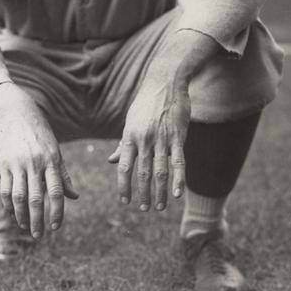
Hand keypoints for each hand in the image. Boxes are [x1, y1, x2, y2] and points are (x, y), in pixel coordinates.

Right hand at [0, 83, 78, 236]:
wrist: (19, 115)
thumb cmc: (42, 137)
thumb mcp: (56, 153)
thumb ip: (64, 176)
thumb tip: (74, 197)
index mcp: (52, 162)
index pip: (56, 192)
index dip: (56, 211)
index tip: (56, 227)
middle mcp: (35, 164)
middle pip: (36, 199)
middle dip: (37, 220)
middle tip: (39, 235)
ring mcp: (18, 164)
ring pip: (19, 196)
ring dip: (21, 215)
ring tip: (24, 226)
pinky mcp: (4, 164)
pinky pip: (5, 189)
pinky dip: (8, 204)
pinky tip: (12, 213)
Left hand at [108, 30, 219, 210]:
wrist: (165, 82)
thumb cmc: (145, 105)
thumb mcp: (130, 123)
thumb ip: (123, 145)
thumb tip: (112, 162)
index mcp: (130, 137)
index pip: (124, 167)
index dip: (124, 186)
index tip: (124, 201)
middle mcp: (144, 140)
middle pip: (142, 173)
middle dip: (143, 194)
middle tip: (144, 209)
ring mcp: (162, 139)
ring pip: (160, 171)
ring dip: (160, 192)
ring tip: (160, 207)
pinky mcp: (178, 136)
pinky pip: (178, 161)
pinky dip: (178, 179)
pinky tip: (178, 193)